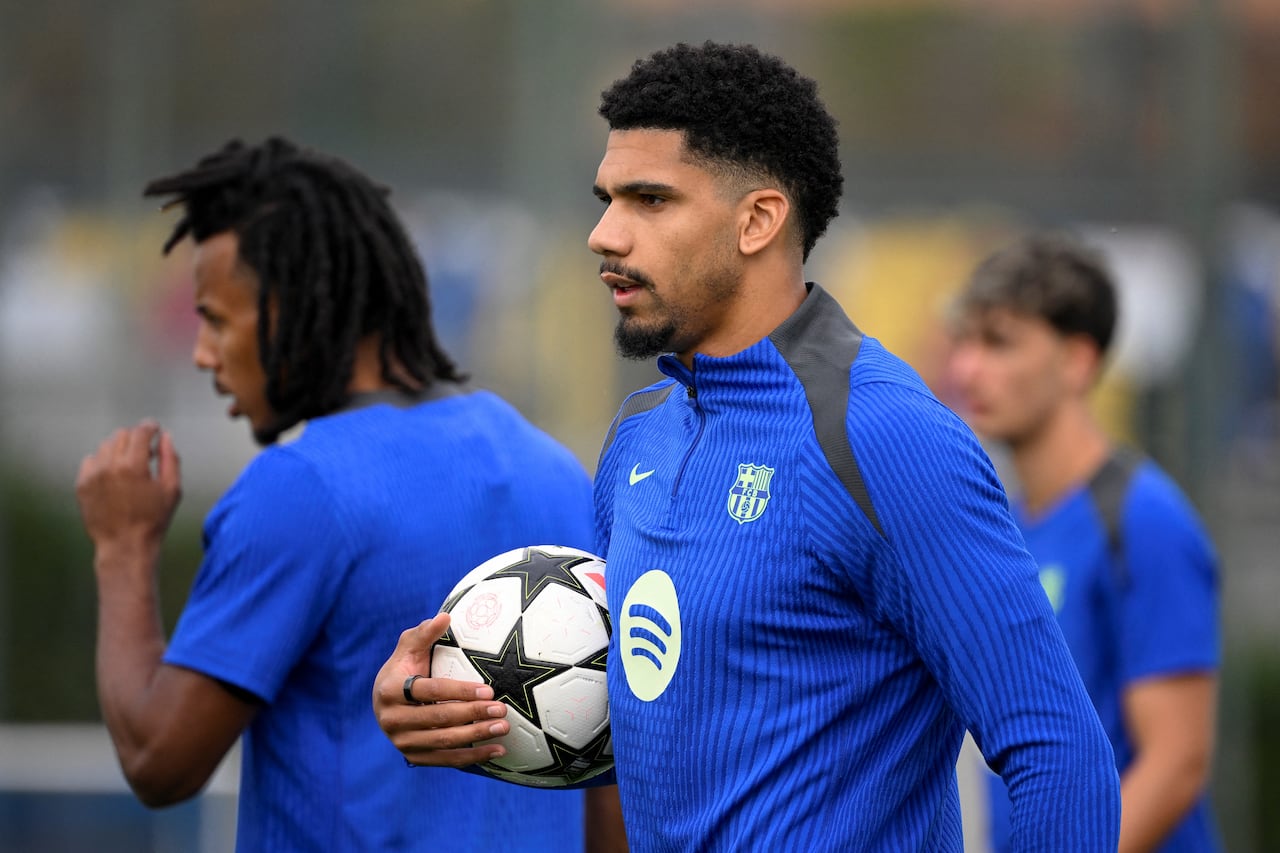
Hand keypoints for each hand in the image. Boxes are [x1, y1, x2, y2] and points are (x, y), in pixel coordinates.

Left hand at [76, 420, 181, 566]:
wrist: (125, 545)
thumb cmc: (153, 520)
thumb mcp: (172, 489)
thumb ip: (170, 458)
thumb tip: (165, 437)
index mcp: (134, 466)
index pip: (140, 432)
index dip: (150, 426)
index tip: (154, 428)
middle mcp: (109, 466)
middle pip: (122, 435)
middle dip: (135, 437)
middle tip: (145, 448)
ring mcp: (92, 475)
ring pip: (105, 446)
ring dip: (119, 448)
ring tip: (129, 462)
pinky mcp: (82, 485)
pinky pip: (91, 460)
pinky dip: (103, 460)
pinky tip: (113, 472)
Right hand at [372, 612, 510, 767]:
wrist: (385, 703)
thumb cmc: (404, 669)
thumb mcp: (409, 648)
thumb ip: (425, 632)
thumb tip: (445, 616)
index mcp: (391, 691)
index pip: (431, 691)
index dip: (460, 691)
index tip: (489, 690)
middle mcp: (393, 720)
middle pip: (439, 719)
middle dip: (474, 714)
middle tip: (502, 709)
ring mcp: (403, 742)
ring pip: (445, 742)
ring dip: (477, 736)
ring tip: (504, 727)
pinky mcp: (414, 758)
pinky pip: (446, 759)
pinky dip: (472, 757)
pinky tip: (497, 750)